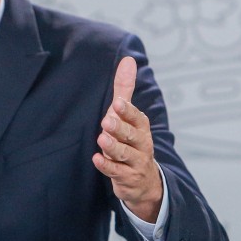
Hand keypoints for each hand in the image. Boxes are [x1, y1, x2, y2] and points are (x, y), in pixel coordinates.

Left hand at [92, 56, 162, 221]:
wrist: (144, 181)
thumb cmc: (131, 140)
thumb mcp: (128, 115)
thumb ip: (125, 89)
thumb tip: (128, 60)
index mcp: (141, 127)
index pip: (137, 117)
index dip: (128, 111)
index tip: (117, 103)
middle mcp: (142, 144)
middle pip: (132, 135)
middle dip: (120, 128)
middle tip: (106, 121)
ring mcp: (136, 162)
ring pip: (125, 154)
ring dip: (114, 147)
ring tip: (101, 139)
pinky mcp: (127, 178)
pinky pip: (117, 172)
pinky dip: (107, 166)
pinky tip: (96, 159)